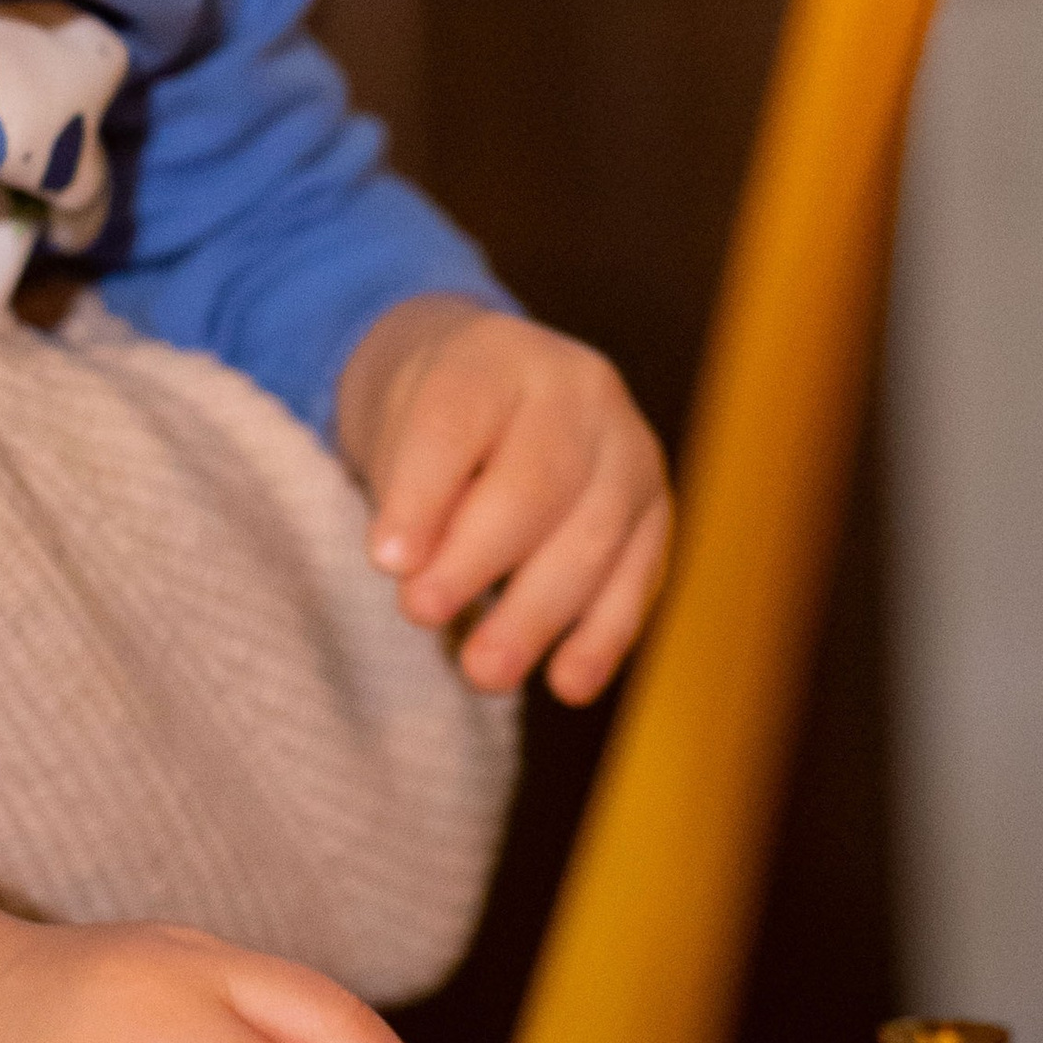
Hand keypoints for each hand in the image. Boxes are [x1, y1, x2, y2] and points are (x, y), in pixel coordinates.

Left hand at [339, 294, 669, 704]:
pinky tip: (568, 684)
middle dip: (476, 560)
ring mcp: (629, 446)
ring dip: (536, 615)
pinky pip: (640, 574)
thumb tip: (416, 575)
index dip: (421, 495)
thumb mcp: (399, 431)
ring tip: (484, 673)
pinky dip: (604, 635)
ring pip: (592, 536)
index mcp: (494, 359)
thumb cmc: (434, 423)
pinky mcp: (658, 504)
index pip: (454, 423)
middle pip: (535, 483)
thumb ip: (408, 493)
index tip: (384, 561)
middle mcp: (577, 390)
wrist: (496, 388)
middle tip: (421, 614)